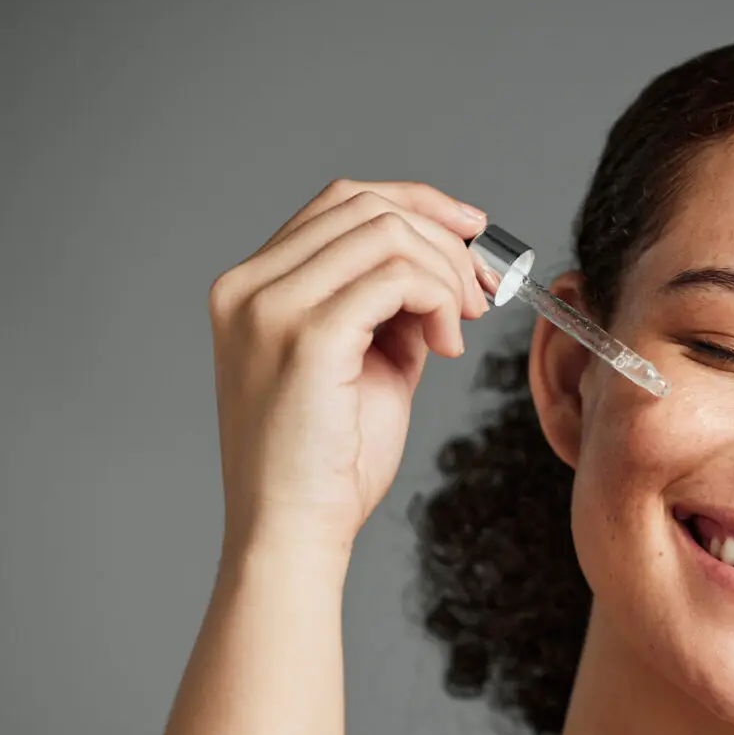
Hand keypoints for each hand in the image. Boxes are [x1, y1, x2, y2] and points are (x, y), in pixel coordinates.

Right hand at [207, 178, 490, 559]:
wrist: (293, 531)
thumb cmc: (328, 464)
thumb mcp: (367, 366)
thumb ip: (392, 313)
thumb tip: (443, 275)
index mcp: (254, 288)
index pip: (340, 202)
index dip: (417, 204)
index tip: (471, 233)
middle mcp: (250, 286)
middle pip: (365, 203)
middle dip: (442, 236)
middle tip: (483, 290)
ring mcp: (271, 307)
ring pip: (386, 232)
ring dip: (447, 273)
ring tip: (461, 327)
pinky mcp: (307, 336)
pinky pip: (397, 277)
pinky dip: (440, 299)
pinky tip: (446, 347)